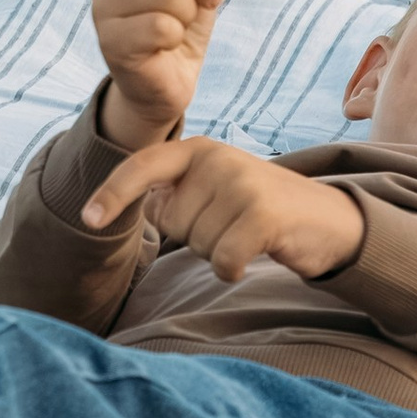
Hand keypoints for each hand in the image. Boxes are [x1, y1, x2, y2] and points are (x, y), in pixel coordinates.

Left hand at [83, 134, 364, 285]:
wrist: (327, 220)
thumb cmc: (259, 210)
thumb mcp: (214, 189)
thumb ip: (174, 194)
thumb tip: (132, 207)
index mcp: (197, 149)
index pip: (142, 167)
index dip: (113, 194)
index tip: (88, 219)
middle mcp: (216, 157)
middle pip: (172, 223)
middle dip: (196, 236)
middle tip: (234, 222)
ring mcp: (241, 182)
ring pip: (196, 244)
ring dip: (218, 251)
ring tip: (249, 232)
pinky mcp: (262, 213)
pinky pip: (222, 260)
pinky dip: (233, 268)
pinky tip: (256, 252)